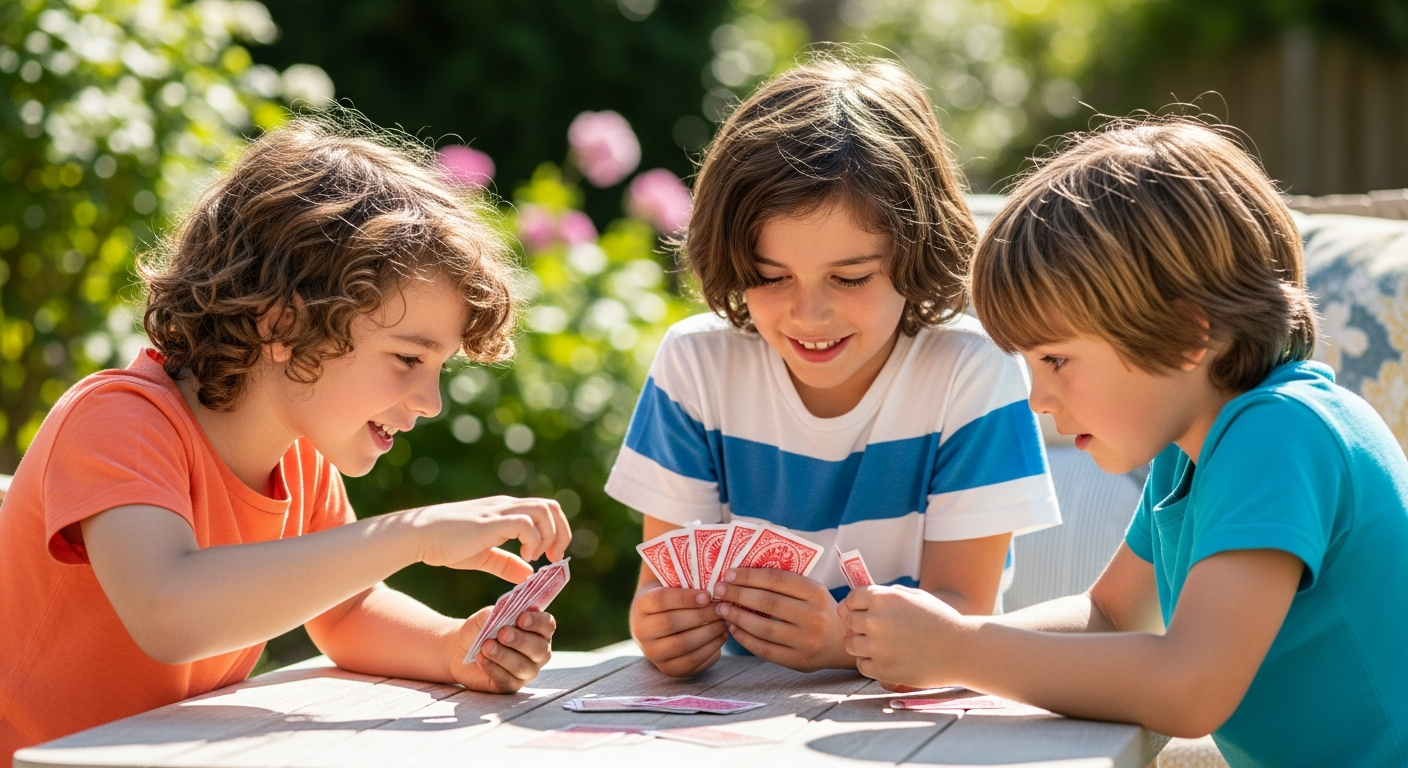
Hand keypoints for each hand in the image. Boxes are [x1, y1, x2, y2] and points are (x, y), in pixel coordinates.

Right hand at [402, 496, 571, 581]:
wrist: (420, 535)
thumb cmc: (446, 544)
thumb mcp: (483, 555)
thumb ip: (505, 563)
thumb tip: (528, 574)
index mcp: (507, 511)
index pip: (546, 510)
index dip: (558, 531)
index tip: (551, 556)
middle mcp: (507, 506)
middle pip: (552, 507)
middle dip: (561, 532)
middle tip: (552, 557)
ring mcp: (499, 511)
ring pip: (544, 510)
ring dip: (549, 535)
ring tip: (537, 556)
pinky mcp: (491, 522)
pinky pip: (526, 523)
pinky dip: (533, 540)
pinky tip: (525, 555)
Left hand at [449, 607, 555, 692]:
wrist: (460, 650)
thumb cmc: (480, 630)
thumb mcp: (487, 616)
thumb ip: (499, 612)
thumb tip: (508, 608)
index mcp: (537, 630)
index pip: (547, 625)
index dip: (537, 622)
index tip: (521, 618)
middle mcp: (538, 652)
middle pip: (539, 648)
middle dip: (520, 640)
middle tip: (502, 633)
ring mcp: (527, 671)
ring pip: (522, 666)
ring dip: (503, 655)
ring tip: (486, 646)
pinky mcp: (511, 685)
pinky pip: (506, 680)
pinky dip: (493, 668)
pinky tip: (481, 659)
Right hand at [630, 583, 727, 675]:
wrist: (658, 625)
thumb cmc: (673, 599)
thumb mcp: (673, 585)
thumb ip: (687, 579)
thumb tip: (714, 576)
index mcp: (641, 606)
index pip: (661, 600)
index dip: (685, 598)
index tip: (708, 595)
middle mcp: (641, 631)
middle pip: (671, 623)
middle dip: (701, 616)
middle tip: (722, 609)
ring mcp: (653, 653)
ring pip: (682, 645)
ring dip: (709, 633)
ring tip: (725, 623)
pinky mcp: (668, 669)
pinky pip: (691, 662)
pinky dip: (710, 650)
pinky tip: (721, 637)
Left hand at [712, 567, 852, 671]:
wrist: (841, 642)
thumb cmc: (819, 610)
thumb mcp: (812, 591)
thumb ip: (785, 583)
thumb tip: (742, 576)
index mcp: (816, 593)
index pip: (777, 579)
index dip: (750, 575)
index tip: (729, 574)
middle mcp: (813, 616)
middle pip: (768, 602)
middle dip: (738, 594)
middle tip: (720, 590)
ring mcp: (806, 641)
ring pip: (763, 628)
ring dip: (737, 617)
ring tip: (722, 609)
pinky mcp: (797, 661)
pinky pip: (764, 650)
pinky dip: (744, 638)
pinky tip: (733, 628)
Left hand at [838, 584, 971, 688]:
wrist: (962, 650)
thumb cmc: (940, 620)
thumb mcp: (915, 597)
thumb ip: (887, 595)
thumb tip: (861, 599)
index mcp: (883, 598)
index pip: (850, 599)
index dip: (854, 606)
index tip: (861, 612)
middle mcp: (875, 620)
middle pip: (848, 621)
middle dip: (858, 624)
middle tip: (875, 630)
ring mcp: (877, 647)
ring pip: (851, 644)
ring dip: (861, 644)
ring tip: (880, 645)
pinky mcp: (882, 669)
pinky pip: (862, 665)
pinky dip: (870, 663)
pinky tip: (886, 659)